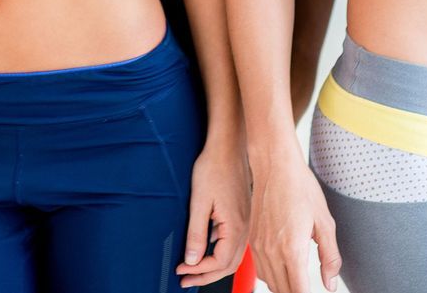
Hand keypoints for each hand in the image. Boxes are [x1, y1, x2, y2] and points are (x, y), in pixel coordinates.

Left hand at [177, 139, 248, 286]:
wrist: (228, 146)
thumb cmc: (213, 169)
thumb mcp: (199, 202)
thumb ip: (196, 234)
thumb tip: (192, 260)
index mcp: (236, 227)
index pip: (219, 263)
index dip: (199, 270)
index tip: (181, 270)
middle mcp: (245, 229)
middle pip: (228, 265)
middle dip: (206, 275)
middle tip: (185, 279)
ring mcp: (246, 222)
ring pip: (232, 256)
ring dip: (212, 266)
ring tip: (193, 270)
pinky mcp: (242, 215)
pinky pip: (233, 243)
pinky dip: (219, 252)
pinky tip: (205, 248)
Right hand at [245, 149, 340, 292]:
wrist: (274, 165)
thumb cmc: (300, 187)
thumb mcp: (325, 222)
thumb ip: (330, 257)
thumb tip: (329, 283)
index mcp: (292, 249)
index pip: (298, 291)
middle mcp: (271, 250)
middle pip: (283, 291)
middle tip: (308, 289)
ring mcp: (258, 245)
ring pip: (269, 283)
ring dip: (284, 288)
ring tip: (297, 284)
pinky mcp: (252, 239)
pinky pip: (260, 270)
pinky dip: (271, 277)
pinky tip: (283, 270)